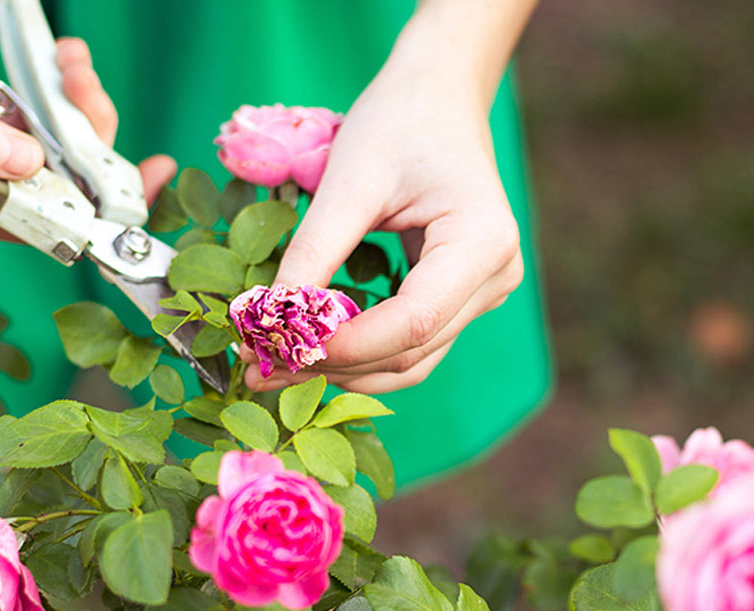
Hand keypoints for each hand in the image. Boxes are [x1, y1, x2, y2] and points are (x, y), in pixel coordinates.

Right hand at [0, 5, 172, 245]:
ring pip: (41, 159)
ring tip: (65, 57)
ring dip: (63, 110)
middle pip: (56, 187)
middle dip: (83, 129)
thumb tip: (34, 166)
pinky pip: (19, 141)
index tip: (154, 171)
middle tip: (79, 69)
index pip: (52, 222)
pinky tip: (45, 69)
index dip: (107, 200)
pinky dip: (38, 107)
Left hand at [245, 22, 524, 393]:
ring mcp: (482, 293)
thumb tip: (270, 315)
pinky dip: (360, 354)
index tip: (281, 348)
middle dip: (334, 364)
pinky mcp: (460, 299)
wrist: (436, 98)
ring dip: (343, 370)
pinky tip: (309, 350)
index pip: (414, 321)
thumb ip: (315, 249)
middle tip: (259, 368)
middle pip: (412, 350)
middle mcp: (495, 277)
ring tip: (275, 367)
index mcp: (483, 241)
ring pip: (411, 361)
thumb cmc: (398, 122)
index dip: (348, 345)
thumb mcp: (349, 179)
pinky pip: (409, 344)